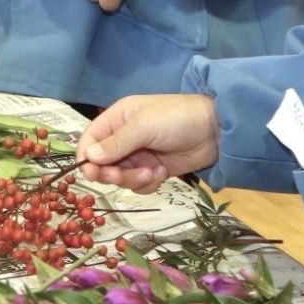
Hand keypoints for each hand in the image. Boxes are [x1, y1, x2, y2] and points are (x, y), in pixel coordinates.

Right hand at [76, 96, 220, 191]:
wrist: (216, 131)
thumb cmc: (177, 119)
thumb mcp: (144, 126)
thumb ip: (116, 143)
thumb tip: (88, 158)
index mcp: (117, 119)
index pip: (90, 140)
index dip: (86, 157)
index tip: (91, 173)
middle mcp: (123, 138)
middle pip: (102, 163)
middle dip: (111, 172)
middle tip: (120, 176)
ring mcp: (138, 155)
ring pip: (120, 176)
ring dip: (133, 179)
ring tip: (152, 172)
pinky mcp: (153, 170)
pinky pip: (138, 184)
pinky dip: (147, 183)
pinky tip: (162, 173)